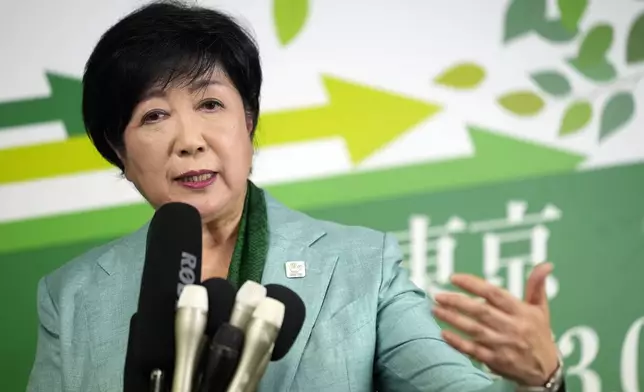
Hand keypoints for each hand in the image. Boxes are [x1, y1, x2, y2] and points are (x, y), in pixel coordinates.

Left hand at [432, 262, 558, 385]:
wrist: (545, 371)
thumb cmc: (539, 335)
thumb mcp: (541, 309)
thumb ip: (537, 285)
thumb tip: (546, 264)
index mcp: (521, 311)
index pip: (494, 293)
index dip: (473, 284)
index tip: (454, 277)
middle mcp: (512, 327)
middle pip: (481, 311)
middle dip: (457, 301)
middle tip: (438, 295)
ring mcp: (503, 345)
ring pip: (474, 329)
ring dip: (452, 319)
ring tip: (435, 310)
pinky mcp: (495, 360)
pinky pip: (473, 350)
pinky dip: (458, 342)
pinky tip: (443, 334)